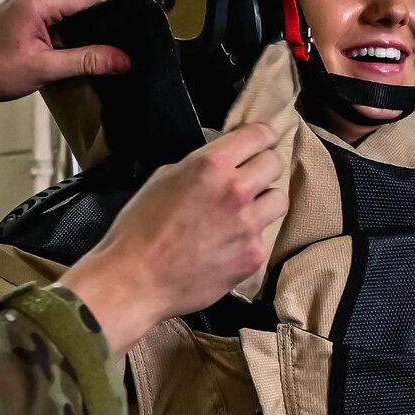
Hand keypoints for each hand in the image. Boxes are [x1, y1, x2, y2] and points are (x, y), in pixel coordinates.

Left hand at [0, 0, 129, 114]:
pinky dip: (54, 36)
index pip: (90, 1)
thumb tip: (120, 59)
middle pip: (78, 7)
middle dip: (84, 33)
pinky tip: (48, 54)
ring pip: (64, 14)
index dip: (105, 24)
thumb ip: (86, 61)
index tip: (111, 47)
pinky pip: (50, 18)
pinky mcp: (18, 8)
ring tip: (57, 58)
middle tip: (82, 59)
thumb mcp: (44, 68)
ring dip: (68, 37)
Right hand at [64, 121, 288, 352]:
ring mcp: (249, 225)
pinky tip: (227, 245)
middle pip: (274, 164)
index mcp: (211, 165)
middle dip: (263, 168)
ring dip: (263, 203)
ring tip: (242, 213)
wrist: (136, 280)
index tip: (261, 142)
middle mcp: (236, 190)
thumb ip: (198, 166)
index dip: (262, 137)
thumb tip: (220, 164)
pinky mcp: (253, 256)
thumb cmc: (140, 229)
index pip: (260, 134)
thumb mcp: (163, 179)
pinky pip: (264, 237)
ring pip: (278, 201)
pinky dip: (250, 238)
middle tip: (251, 178)